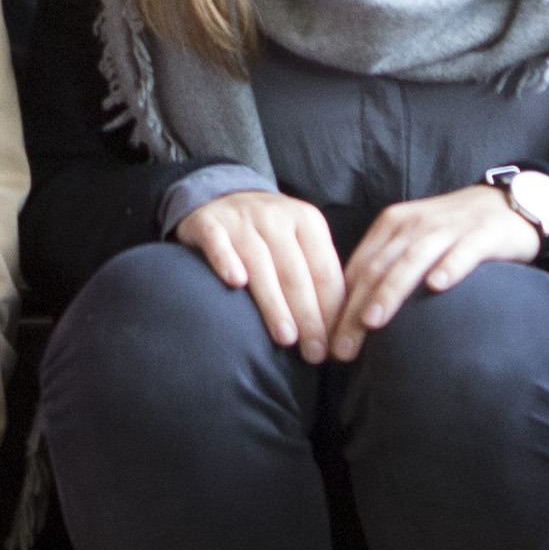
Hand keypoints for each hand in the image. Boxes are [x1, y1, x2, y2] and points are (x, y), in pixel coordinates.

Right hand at [173, 186, 352, 360]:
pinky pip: (218, 243)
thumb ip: (318, 275)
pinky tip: (235, 283)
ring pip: (260, 263)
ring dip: (275, 303)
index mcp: (307, 221)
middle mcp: (275, 216)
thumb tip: (340, 330)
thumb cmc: (270, 235)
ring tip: (286, 338)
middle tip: (314, 353)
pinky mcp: (208, 222)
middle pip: (295, 272)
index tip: (335, 346)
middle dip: (308, 316)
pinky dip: (226, 260)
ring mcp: (240, 218)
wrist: (222, 196)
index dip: (332, 310)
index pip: (324, 271)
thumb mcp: (301, 243)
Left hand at [331, 179, 548, 352]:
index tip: (328, 342)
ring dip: (390, 291)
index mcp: (392, 226)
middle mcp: (415, 224)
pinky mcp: (481, 234)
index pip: (359, 269)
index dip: (340, 306)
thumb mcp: (413, 242)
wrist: (506, 204)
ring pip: (412, 260)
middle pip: (379, 268)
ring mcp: (448, 228)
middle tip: (342, 349)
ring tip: (373, 321)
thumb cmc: (452, 232)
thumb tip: (354, 315)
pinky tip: (437, 287)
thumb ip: (386, 268)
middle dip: (356, 310)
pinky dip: (449, 267)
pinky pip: (463, 252)